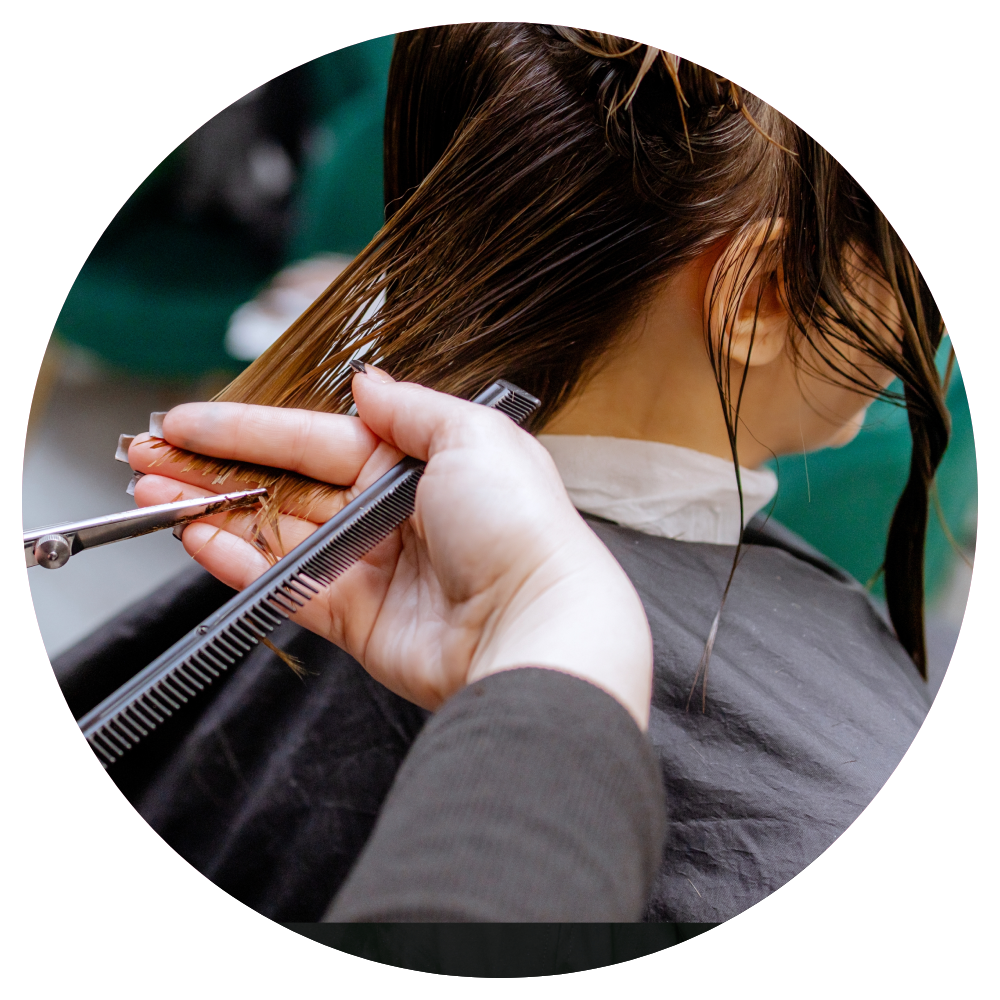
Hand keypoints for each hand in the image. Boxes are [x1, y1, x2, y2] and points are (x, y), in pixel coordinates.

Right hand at [129, 370, 652, 727]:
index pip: (317, 437)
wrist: (535, 624)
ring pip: (276, 533)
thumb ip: (410, 407)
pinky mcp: (357, 620)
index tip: (192, 421)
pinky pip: (285, 587)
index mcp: (419, 464)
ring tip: (156, 494)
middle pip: (287, 484)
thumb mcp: (473, 435)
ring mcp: (371, 568)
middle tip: (153, 457)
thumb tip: (368, 383)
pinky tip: (199, 539)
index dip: (252, 427)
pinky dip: (239, 564)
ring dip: (215, 512)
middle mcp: (391, 514)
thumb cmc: (520, 526)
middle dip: (218, 468)